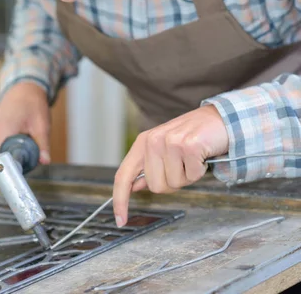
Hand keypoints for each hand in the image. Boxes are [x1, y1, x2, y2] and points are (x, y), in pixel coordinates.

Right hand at [0, 82, 50, 164]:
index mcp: (3, 131)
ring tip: (26, 139)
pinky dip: (8, 148)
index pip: (3, 160)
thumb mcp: (42, 124)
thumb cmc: (32, 104)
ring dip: (13, 153)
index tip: (26, 169)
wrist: (22, 90)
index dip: (15, 168)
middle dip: (17, 160)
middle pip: (2, 160)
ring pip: (0, 156)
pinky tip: (18, 138)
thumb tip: (45, 161)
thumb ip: (42, 145)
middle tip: (32, 151)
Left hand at [113, 105, 228, 226]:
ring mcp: (170, 141)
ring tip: (192, 158)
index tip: (120, 220)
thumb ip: (149, 166)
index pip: (124, 174)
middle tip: (182, 165)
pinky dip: (200, 171)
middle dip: (172, 182)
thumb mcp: (165, 148)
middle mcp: (153, 140)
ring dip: (187, 176)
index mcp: (144, 141)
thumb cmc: (193, 136)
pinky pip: (192, 176)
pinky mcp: (189, 145)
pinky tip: (202, 156)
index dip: (120, 200)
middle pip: (155, 186)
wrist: (220, 119)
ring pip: (174, 183)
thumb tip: (134, 186)